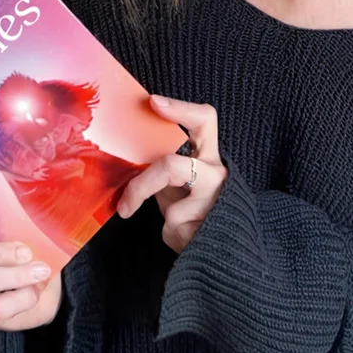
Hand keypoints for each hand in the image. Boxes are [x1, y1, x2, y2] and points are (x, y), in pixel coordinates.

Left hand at [117, 95, 228, 253]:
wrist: (228, 251)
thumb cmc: (198, 210)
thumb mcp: (182, 183)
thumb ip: (165, 168)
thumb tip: (129, 158)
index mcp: (210, 156)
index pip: (204, 120)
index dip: (180, 109)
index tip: (154, 101)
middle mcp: (217, 174)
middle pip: (171, 166)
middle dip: (141, 186)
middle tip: (125, 205)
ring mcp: (214, 201)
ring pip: (170, 207)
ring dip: (161, 224)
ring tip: (170, 225)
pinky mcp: (208, 228)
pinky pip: (173, 228)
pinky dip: (171, 235)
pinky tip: (185, 236)